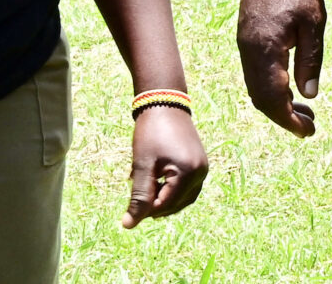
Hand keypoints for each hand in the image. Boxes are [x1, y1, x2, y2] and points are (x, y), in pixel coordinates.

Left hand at [122, 105, 207, 226]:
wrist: (166, 106)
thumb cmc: (151, 134)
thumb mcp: (142, 166)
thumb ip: (138, 196)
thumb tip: (129, 224)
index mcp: (188, 172)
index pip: (165, 205)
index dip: (144, 210)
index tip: (128, 204)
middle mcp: (201, 172)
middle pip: (175, 205)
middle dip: (154, 206)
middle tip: (136, 194)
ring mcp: (203, 168)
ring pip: (183, 200)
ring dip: (164, 201)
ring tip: (146, 189)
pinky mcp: (200, 165)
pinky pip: (188, 189)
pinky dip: (172, 193)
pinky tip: (157, 184)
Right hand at [237, 0, 325, 136]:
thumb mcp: (314, 22)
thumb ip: (311, 59)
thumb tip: (309, 94)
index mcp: (264, 50)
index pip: (273, 98)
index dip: (289, 120)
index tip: (308, 132)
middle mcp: (248, 51)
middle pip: (260, 98)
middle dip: (283, 116)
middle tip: (309, 125)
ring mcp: (244, 44)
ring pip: (255, 86)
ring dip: (277, 102)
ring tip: (304, 110)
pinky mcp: (246, 36)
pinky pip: (255, 72)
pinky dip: (270, 86)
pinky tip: (289, 85)